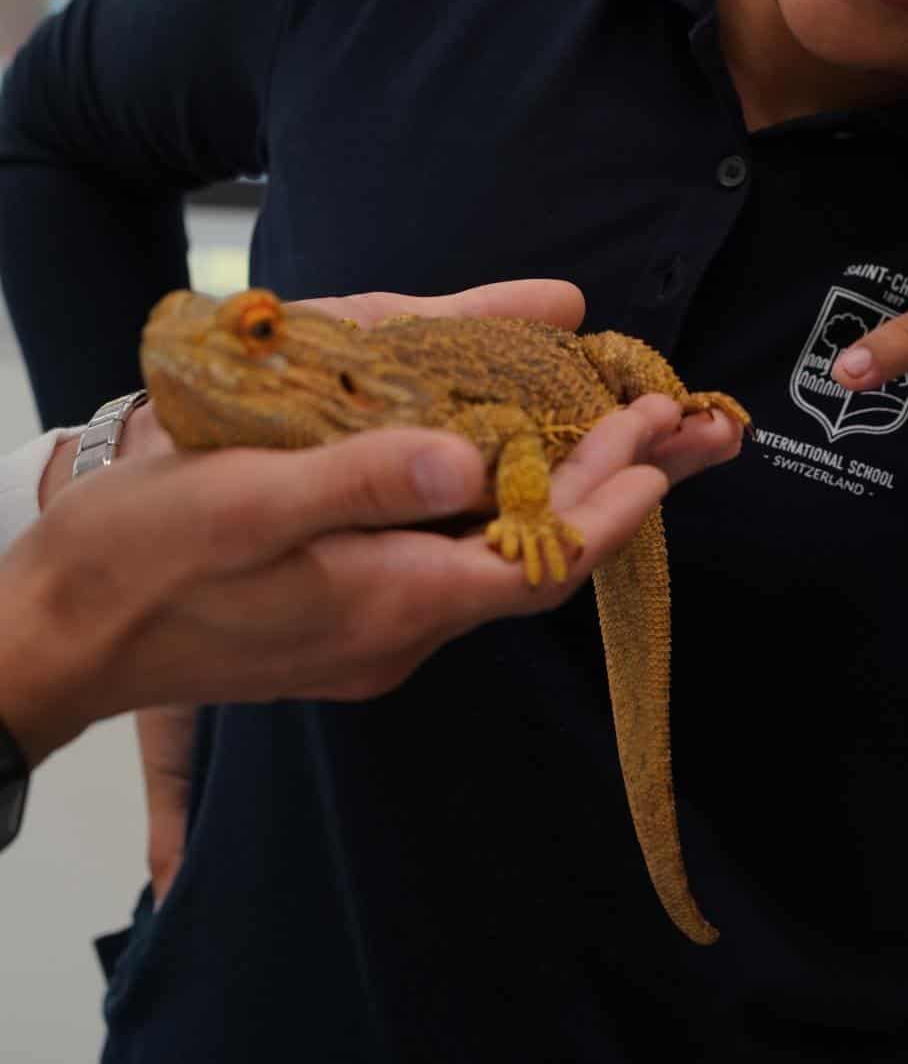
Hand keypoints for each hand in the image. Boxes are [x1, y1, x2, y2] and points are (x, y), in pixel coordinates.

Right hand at [125, 384, 736, 903]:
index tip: (664, 433)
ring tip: (630, 433)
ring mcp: (377, 626)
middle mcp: (402, 626)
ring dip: (569, 493)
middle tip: (689, 427)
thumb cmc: (137, 559)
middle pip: (542, 557)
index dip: (613, 497)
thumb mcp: (243, 503)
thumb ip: (359, 482)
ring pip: (501, 556)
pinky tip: (517, 460)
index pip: (542, 558)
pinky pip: (452, 556)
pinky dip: (504, 504)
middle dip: (620, 488)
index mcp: (389, 600)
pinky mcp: (348, 611)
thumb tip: (469, 460)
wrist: (57, 637)